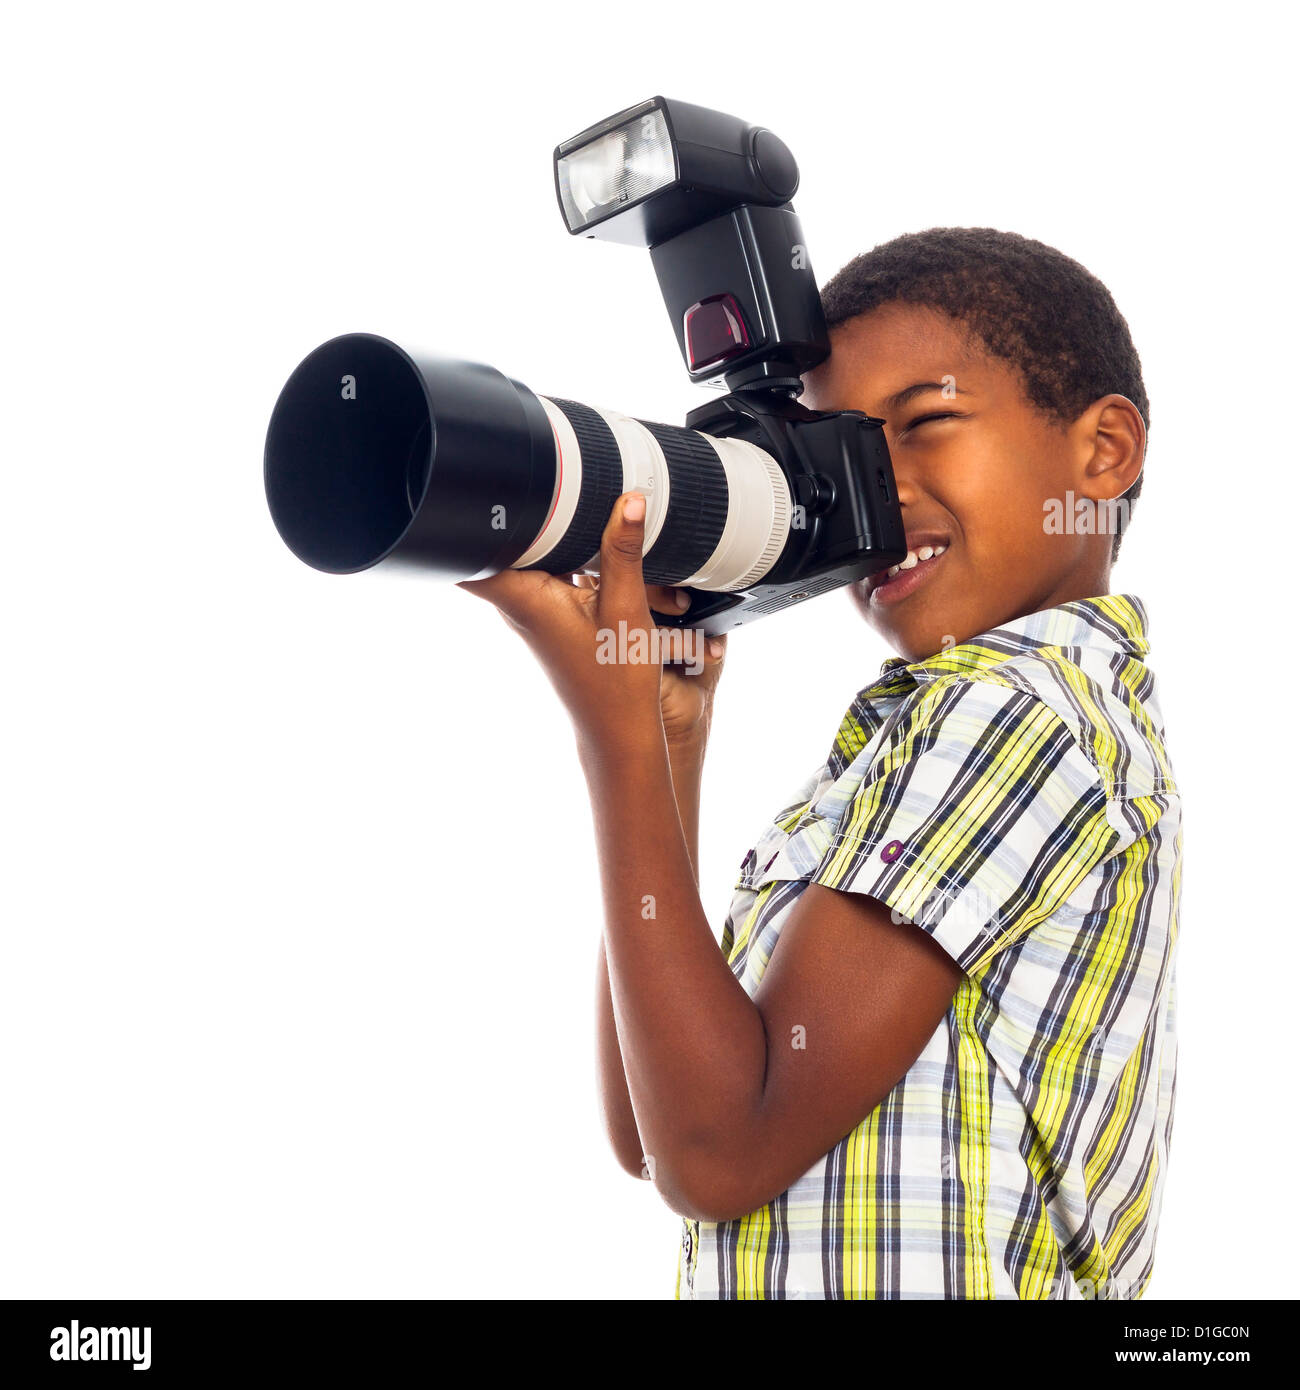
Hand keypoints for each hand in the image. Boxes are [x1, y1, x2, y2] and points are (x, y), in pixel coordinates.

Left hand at [456, 491, 722, 754]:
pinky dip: (564, 557)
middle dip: (520, 514)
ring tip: (579, 515)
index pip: (470, 549)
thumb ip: (622, 550)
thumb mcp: (627, 608)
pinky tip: (591, 550)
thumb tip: (628, 499)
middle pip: (500, 544)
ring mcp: (531, 611)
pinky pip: (546, 574)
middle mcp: (518, 604)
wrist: (618, 729)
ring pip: (526, 557)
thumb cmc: (617, 681)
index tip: (482, 484)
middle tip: (551, 488)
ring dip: (549, 538)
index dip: (470, 515)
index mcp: (523, 598)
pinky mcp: (547, 617)